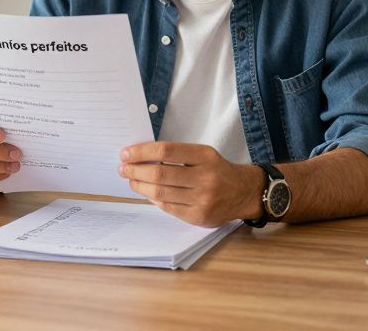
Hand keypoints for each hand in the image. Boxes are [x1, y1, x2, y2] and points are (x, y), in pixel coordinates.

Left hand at [119, 142, 263, 226]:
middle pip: (160, 174)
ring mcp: (202, 199)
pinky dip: (154, 199)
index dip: (142, 152)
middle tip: (123, 169)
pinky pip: (168, 207)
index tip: (126, 153)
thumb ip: (176, 155)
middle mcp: (205, 178)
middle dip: (136, 171)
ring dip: (140, 186)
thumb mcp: (202, 154)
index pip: (166, 152)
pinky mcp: (198, 216)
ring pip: (160, 193)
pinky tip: (147, 193)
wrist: (243, 192)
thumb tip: (141, 158)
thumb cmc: (216, 170)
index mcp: (204, 156)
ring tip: (131, 181)